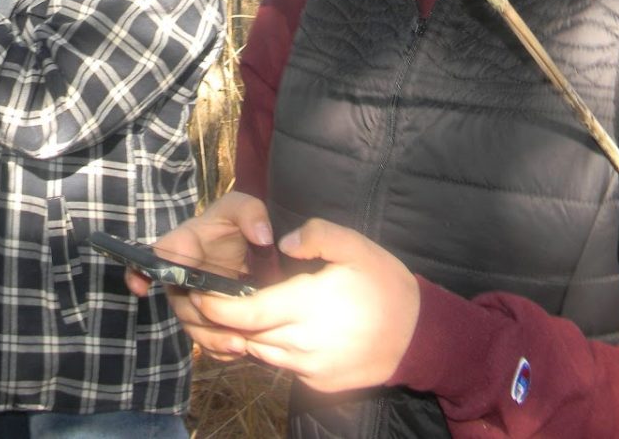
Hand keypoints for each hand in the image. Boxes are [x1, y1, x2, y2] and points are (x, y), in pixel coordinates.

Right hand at [125, 191, 274, 359]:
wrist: (249, 244)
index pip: (157, 256)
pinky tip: (238, 349)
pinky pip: (206, 339)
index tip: (140, 287)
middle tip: (228, 326)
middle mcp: (181, 274)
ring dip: (211, 338)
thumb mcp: (245, 207)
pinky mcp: (207, 317)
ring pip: (192, 325)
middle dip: (199, 318)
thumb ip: (251, 213)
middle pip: (179, 301)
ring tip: (239, 345)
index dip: (141, 271)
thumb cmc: (237, 220)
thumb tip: (262, 237)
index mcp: (184, 244)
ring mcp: (193, 298)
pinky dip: (219, 349)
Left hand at [189, 218, 420, 392]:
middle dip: (225, 319)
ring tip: (245, 312)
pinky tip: (283, 330)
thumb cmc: (385, 285)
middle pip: (248, 334)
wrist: (420, 336)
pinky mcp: (318, 384)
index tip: (197, 294)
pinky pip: (284, 366)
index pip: (247, 313)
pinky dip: (275, 349)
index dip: (216, 307)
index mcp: (306, 306)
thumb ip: (317, 234)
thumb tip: (283, 241)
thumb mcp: (356, 246)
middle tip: (208, 299)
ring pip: (262, 353)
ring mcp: (310, 369)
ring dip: (250, 334)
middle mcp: (303, 343)